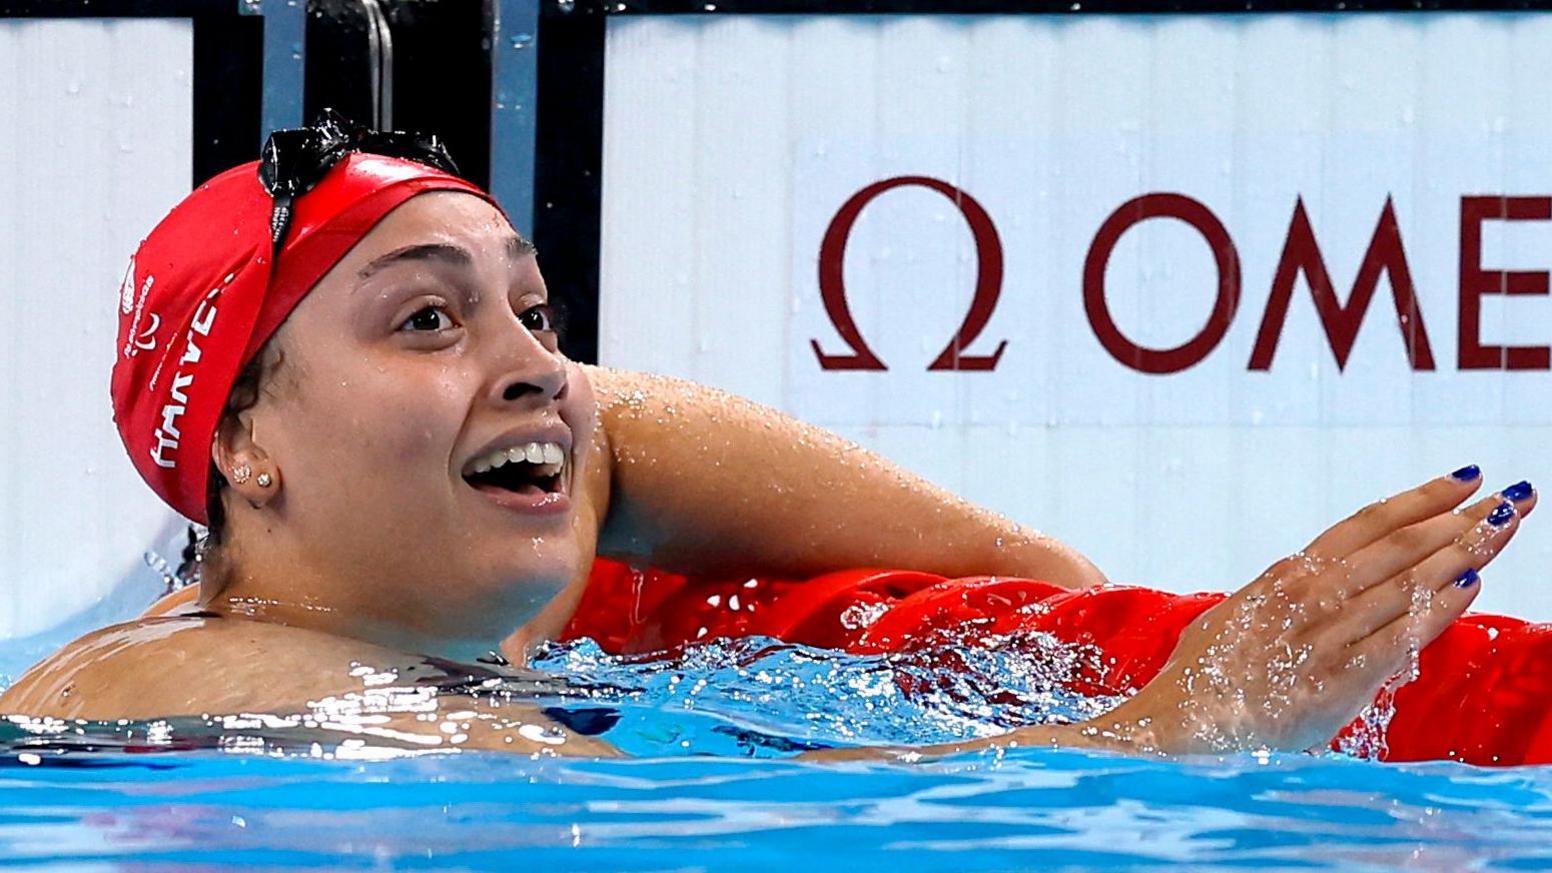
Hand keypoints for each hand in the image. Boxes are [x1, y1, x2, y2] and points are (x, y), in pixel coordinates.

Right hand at [1100, 470, 1533, 755]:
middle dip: (1462, 517)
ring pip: (1408, 581)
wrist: (1179, 726)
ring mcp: (1325, 636)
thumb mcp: (1234, 618)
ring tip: (1506, 526)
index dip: (1419, 498)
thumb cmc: (1200, 677)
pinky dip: (1438, 607)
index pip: (1365, 524)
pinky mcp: (1337, 680)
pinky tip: (1472, 584)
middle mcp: (1309, 596)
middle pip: (1400, 545)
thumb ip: (1276, 599)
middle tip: (1512, 496)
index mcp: (1285, 577)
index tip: (1463, 478)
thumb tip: (1302, 579)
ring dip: (1464, 550)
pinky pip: (1399, 635)